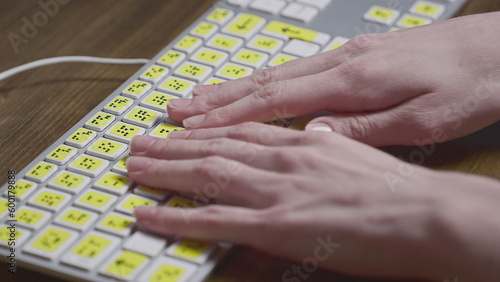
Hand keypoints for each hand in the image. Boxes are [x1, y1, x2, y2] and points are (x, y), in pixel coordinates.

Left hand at [127, 123, 499, 280]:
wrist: (428, 215)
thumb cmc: (399, 191)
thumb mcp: (355, 158)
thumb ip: (323, 149)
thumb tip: (309, 140)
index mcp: (304, 143)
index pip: (240, 131)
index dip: (204, 130)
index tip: (179, 129)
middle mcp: (283, 159)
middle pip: (214, 146)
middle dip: (171, 145)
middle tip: (140, 143)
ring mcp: (276, 191)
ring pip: (205, 173)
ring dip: (164, 170)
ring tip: (133, 168)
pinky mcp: (276, 226)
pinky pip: (212, 219)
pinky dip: (175, 215)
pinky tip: (148, 213)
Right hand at [167, 12, 499, 146]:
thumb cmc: (471, 85)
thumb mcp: (425, 122)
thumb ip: (363, 130)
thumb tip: (312, 138)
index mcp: (354, 81)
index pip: (275, 101)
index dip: (228, 116)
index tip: (193, 127)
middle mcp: (342, 63)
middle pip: (264, 82)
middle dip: (216, 99)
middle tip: (176, 109)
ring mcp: (346, 55)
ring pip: (276, 72)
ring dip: (233, 87)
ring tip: (199, 97)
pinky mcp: (355, 55)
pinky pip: (297, 69)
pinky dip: (265, 80)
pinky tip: (253, 86)